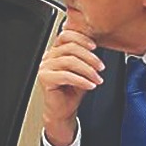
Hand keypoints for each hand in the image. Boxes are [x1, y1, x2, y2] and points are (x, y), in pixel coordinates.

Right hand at [38, 26, 102, 145]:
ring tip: (97, 79)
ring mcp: (45, 67)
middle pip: (70, 48)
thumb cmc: (71, 90)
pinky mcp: (45, 78)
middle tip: (101, 67)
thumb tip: (97, 47)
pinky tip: (90, 85)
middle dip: (90, 57)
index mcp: (56, 51)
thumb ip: (85, 57)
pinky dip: (81, 80)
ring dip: (88, 70)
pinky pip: (66, 75)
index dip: (81, 39)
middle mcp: (48, 57)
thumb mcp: (83, 70)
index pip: (66, 35)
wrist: (63, 110)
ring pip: (69, 61)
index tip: (95, 47)